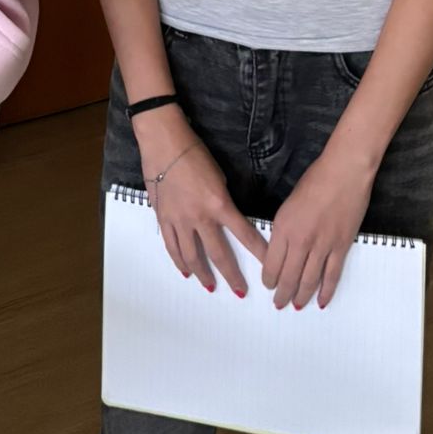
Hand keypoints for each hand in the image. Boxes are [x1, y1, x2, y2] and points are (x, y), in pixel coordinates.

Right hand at [137, 116, 266, 297]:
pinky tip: (185, 270)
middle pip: (218, 254)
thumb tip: (225, 217)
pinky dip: (179, 261)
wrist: (164, 143)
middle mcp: (200, 217)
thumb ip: (222, 201)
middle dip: (231, 275)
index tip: (269, 269)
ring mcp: (179, 220)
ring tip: (210, 286)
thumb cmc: (194, 153)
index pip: (245, 234)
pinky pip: (172, 246)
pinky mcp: (163, 218)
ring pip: (192, 256)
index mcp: (219, 204)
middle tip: (239, 290)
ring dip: (203, 274)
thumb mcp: (218, 177)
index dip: (259, 253)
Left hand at [262, 152, 374, 309]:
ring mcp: (322, 246)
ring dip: (301, 297)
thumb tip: (282, 249)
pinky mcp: (341, 247)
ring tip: (296, 306)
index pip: (271, 264)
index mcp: (283, 228)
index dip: (269, 279)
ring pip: (309, 281)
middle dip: (282, 294)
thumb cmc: (315, 181)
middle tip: (279, 304)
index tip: (268, 286)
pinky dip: (326, 292)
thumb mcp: (288, 204)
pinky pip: (332, 276)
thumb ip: (284, 228)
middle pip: (288, 277)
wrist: (344, 173)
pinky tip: (321, 301)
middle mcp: (301, 241)